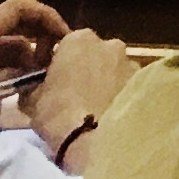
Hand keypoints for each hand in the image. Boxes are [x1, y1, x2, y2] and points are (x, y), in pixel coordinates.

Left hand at [0, 0, 67, 87]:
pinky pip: (0, 50)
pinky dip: (15, 60)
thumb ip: (8, 78)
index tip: (62, 36)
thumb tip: (36, 74)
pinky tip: (20, 80)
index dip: (47, 16)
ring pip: (13, 37)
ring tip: (39, 76)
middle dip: (43, 36)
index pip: (23, 7)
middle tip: (55, 60)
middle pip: (23, 20)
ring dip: (30, 52)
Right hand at [28, 30, 134, 156]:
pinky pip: (128, 84)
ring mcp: (131, 61)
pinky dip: (121, 93)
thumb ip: (34, 85)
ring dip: (106, 81)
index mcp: (79, 39)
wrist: (96, 139)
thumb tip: (36, 86)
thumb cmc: (58, 113)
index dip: (59, 63)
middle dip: (85, 69)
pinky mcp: (146, 81)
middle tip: (74, 94)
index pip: (66, 45)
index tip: (53, 81)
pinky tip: (112, 112)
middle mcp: (110, 43)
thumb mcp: (31, 100)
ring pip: (114, 68)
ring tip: (95, 107)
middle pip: (94, 54)